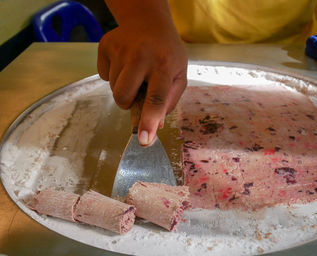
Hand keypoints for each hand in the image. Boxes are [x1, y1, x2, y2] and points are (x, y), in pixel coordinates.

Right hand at [97, 4, 186, 146]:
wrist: (148, 22)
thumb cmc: (167, 53)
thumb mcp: (179, 75)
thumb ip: (169, 101)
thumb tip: (155, 127)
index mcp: (164, 65)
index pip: (156, 99)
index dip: (149, 122)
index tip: (143, 140)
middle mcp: (141, 56)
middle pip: (123, 98)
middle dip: (128, 103)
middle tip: (138, 90)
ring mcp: (120, 49)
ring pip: (113, 89)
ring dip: (123, 87)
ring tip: (135, 71)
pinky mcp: (105, 46)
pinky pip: (104, 76)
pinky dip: (114, 75)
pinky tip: (124, 63)